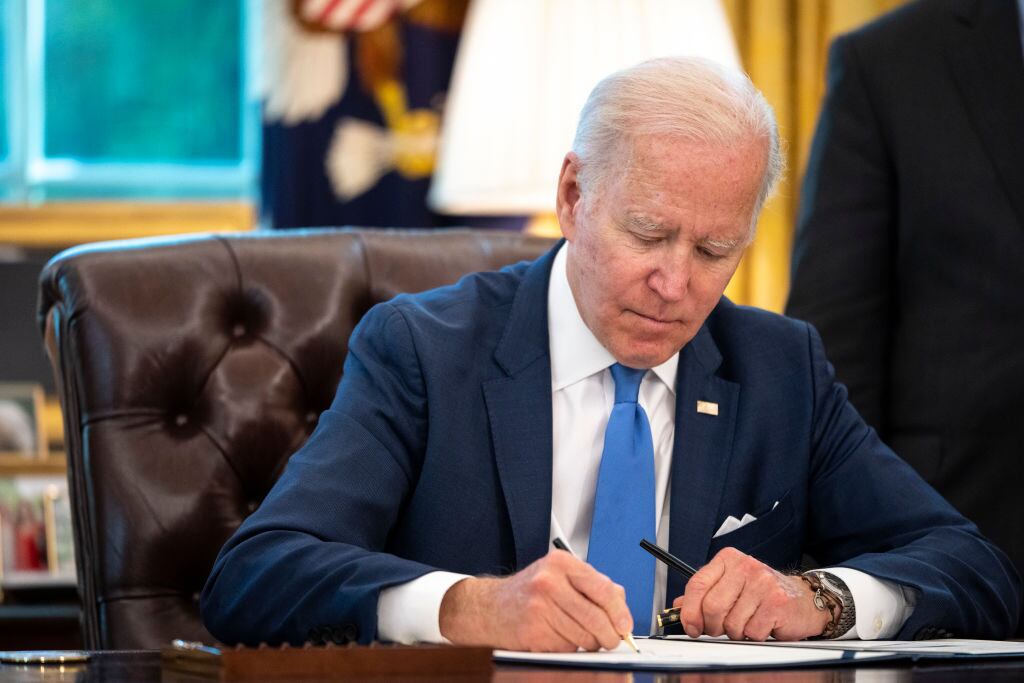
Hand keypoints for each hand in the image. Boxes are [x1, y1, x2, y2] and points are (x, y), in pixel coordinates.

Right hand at [438, 550, 632, 651]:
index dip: (620, 612)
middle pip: (596, 617)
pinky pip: (566, 648)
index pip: (603, 589)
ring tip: (578, 635)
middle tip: (611, 639)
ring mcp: (539, 606)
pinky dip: (569, 648)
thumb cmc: (529, 592)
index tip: (625, 626)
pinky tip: (558, 636)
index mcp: (561, 563)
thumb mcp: (560, 576)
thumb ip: (592, 585)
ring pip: (584, 636)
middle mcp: (549, 581)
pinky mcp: (533, 631)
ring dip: (588, 643)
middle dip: (609, 634)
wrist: (490, 607)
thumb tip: (622, 607)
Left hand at [673, 547, 830, 640]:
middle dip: (712, 626)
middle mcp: (745, 567)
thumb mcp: (730, 586)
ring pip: (731, 623)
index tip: (690, 625)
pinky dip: (753, 635)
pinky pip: (751, 632)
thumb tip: (678, 605)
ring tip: (746, 622)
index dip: (689, 610)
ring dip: (735, 632)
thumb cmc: (763, 593)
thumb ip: (704, 593)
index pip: (697, 584)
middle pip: (711, 607)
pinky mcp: (777, 603)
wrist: (802, 599)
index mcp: (729, 559)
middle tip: (719, 629)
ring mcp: (762, 584)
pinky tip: (761, 624)